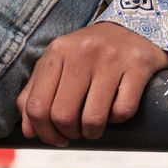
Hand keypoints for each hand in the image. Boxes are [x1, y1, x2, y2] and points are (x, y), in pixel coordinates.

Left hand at [17, 22, 167, 146]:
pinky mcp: (139, 65)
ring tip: (95, 127)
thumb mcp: (58, 64)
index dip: (44, 132)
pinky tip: (116, 110)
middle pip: (63, 116)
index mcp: (57, 52)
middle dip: (69, 134)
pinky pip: (123, 110)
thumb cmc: (89, 54)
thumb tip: (28, 132)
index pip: (37, 107)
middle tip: (77, 132)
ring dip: (92, 132)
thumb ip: (35, 94)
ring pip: (92, 118)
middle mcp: (82, 51)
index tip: (56, 137)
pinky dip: (118, 119)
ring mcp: (112, 57)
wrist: (134, 30)